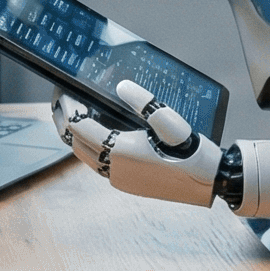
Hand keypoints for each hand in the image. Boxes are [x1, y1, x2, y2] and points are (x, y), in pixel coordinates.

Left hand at [57, 79, 224, 208]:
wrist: (208, 182)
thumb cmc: (191, 150)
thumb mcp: (169, 120)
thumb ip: (143, 102)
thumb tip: (120, 85)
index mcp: (120, 150)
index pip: (78, 126)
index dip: (67, 108)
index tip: (63, 91)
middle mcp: (114, 168)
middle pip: (74, 143)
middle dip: (63, 122)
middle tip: (61, 102)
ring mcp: (118, 178)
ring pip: (83, 157)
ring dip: (74, 137)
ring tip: (73, 116)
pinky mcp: (126, 185)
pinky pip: (97, 165)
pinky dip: (89, 149)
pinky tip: (96, 136)